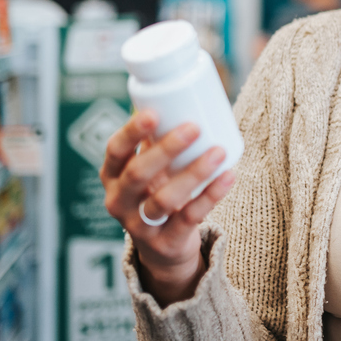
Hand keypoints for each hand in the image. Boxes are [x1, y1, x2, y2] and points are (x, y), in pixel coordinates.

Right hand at [101, 111, 236, 305]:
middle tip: (194, 128)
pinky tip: (228, 176)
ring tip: (218, 151)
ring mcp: (140, 226)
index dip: (131, 132)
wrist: (163, 247)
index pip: (115, 151)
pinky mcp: (166, 242)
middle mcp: (119, 201)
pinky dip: (211, 195)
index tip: (154, 113)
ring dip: (194, 173)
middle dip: (166, 149)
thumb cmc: (158, 192)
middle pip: (138, 174)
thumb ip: (158, 140)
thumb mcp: (150, 170)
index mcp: (112, 176)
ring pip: (164, 199)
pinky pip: (189, 217)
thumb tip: (182, 93)